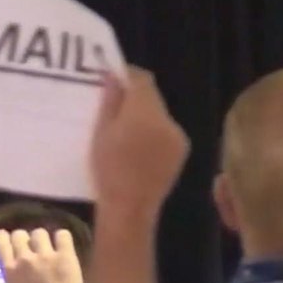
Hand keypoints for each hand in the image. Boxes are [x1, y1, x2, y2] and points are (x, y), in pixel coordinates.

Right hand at [0, 229, 83, 282]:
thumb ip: (11, 282)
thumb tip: (7, 279)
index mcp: (9, 270)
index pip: (0, 239)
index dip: (5, 237)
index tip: (9, 241)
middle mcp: (24, 258)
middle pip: (20, 233)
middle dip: (25, 239)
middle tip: (32, 249)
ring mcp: (45, 256)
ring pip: (39, 232)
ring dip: (43, 240)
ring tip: (50, 249)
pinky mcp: (65, 256)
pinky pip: (62, 235)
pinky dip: (63, 239)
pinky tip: (64, 249)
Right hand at [90, 68, 188, 218]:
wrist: (130, 208)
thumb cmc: (107, 171)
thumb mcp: (100, 135)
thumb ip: (109, 103)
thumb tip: (113, 78)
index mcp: (143, 113)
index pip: (141, 79)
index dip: (127, 74)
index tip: (112, 77)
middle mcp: (166, 119)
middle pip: (151, 97)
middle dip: (135, 97)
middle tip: (114, 107)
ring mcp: (177, 135)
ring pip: (159, 115)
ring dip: (144, 116)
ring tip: (125, 132)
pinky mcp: (181, 149)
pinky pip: (166, 131)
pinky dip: (154, 132)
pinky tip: (139, 149)